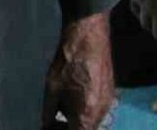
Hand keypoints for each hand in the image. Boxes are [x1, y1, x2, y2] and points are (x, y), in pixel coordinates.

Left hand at [42, 11, 114, 129]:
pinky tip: (75, 94)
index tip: (52, 125)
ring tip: (64, 105)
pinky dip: (87, 108)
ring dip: (79, 118)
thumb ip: (49, 112)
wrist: (88, 36)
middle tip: (56, 118)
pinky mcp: (111, 92)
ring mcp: (109, 102)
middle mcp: (102, 112)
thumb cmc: (68, 62)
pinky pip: (98, 109)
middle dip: (71, 126)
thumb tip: (46, 124)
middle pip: (86, 128)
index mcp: (87, 115)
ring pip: (93, 120)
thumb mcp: (52, 89)